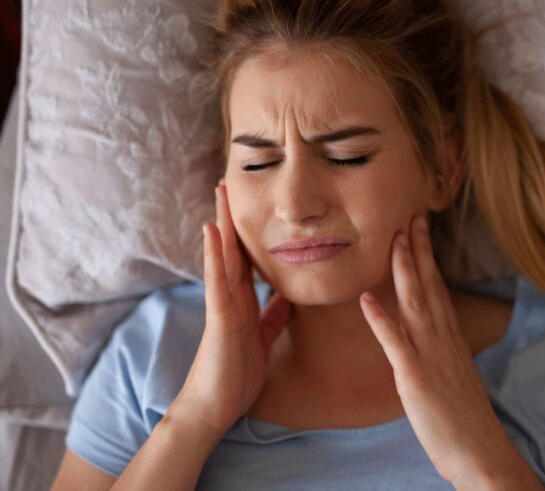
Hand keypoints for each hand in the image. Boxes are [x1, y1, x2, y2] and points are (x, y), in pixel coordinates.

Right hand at [173, 180, 291, 439]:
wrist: (217, 406)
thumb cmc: (237, 374)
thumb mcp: (263, 338)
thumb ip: (273, 316)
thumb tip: (288, 296)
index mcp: (243, 301)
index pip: (248, 258)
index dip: (251, 231)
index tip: (255, 204)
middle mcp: (231, 296)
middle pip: (233, 248)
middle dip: (234, 216)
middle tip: (233, 182)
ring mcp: (222, 303)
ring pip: (223, 256)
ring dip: (222, 223)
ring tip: (221, 191)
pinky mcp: (219, 316)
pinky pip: (218, 281)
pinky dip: (215, 254)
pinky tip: (213, 230)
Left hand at [359, 214, 537, 488]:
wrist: (480, 452)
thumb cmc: (465, 419)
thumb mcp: (455, 375)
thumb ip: (442, 351)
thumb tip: (432, 337)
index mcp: (451, 338)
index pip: (439, 288)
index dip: (428, 258)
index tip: (420, 230)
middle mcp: (443, 340)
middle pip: (429, 286)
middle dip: (418, 251)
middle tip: (409, 218)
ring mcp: (430, 356)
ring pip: (415, 304)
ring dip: (403, 271)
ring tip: (392, 241)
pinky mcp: (414, 378)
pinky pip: (395, 343)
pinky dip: (380, 320)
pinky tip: (365, 299)